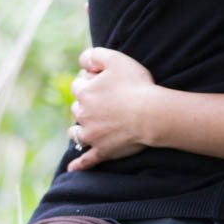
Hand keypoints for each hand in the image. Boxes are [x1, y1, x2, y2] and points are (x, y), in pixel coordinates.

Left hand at [68, 47, 158, 170]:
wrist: (151, 114)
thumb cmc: (136, 85)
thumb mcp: (115, 59)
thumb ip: (94, 55)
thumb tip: (82, 60)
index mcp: (84, 92)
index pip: (78, 84)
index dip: (90, 80)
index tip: (103, 81)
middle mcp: (83, 114)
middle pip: (77, 108)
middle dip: (85, 104)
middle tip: (104, 102)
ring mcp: (91, 135)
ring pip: (76, 132)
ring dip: (78, 129)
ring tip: (86, 127)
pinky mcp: (102, 150)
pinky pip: (87, 160)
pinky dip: (79, 164)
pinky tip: (72, 168)